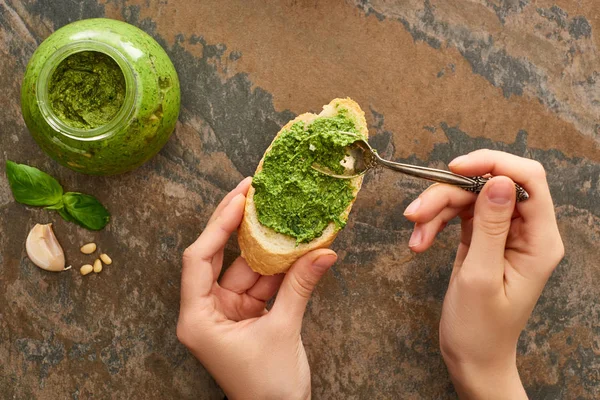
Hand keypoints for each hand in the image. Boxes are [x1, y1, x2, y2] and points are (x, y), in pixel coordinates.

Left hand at [177, 177, 337, 399]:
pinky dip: (277, 267)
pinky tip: (293, 246)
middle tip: (254, 191)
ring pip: (245, 267)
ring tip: (282, 214)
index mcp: (198, 318)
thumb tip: (324, 251)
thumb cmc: (268, 389)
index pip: (199, 259)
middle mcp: (207, 311)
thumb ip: (300, 287)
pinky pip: (260, 282)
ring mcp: (227, 311)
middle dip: (238, 225)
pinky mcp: (246, 314)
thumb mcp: (284, 331)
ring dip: (266, 245)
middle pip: (218, 256)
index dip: (218, 225)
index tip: (239, 198)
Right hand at [403, 150, 563, 398]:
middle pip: (488, 186)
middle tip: (415, 215)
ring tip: (414, 239)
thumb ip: (489, 226)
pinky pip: (457, 214)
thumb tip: (498, 180)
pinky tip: (419, 242)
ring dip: (435, 211)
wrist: (472, 358)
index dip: (494, 164)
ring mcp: (501, 233)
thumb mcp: (480, 277)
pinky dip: (435, 223)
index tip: (455, 168)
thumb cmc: (480, 329)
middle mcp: (524, 232)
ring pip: (467, 197)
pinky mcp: (481, 237)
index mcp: (539, 241)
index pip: (528, 181)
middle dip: (448, 194)